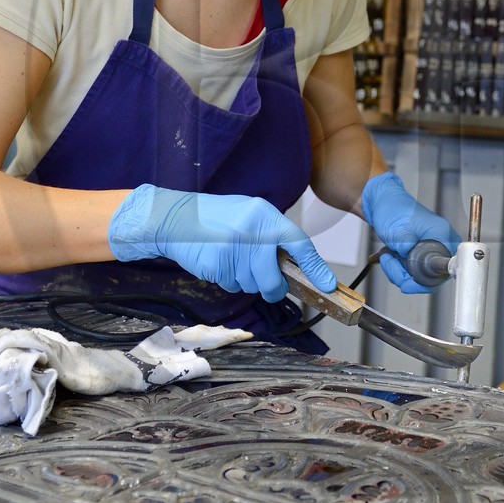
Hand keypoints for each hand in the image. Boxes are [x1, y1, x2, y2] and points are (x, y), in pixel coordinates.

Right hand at [108, 185, 335, 302]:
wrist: (175, 217)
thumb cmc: (216, 218)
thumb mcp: (248, 214)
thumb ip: (270, 235)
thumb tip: (294, 264)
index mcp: (265, 215)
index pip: (299, 243)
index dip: (316, 268)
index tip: (328, 285)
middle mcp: (253, 231)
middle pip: (274, 278)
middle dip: (273, 288)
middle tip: (268, 285)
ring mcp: (235, 248)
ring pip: (253, 285)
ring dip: (245, 281)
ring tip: (231, 259)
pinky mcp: (218, 263)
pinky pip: (232, 285)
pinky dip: (227, 280)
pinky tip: (218, 262)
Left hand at [360, 172, 461, 293]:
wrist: (381, 200)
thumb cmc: (392, 207)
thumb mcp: (397, 230)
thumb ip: (408, 249)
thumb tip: (412, 265)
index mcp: (442, 234)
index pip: (441, 270)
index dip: (423, 282)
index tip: (406, 283)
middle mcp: (441, 242)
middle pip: (429, 276)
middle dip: (405, 275)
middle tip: (390, 262)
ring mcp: (432, 247)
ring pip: (419, 275)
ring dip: (398, 270)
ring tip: (388, 256)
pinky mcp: (423, 251)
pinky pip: (413, 270)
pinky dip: (399, 267)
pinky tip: (390, 255)